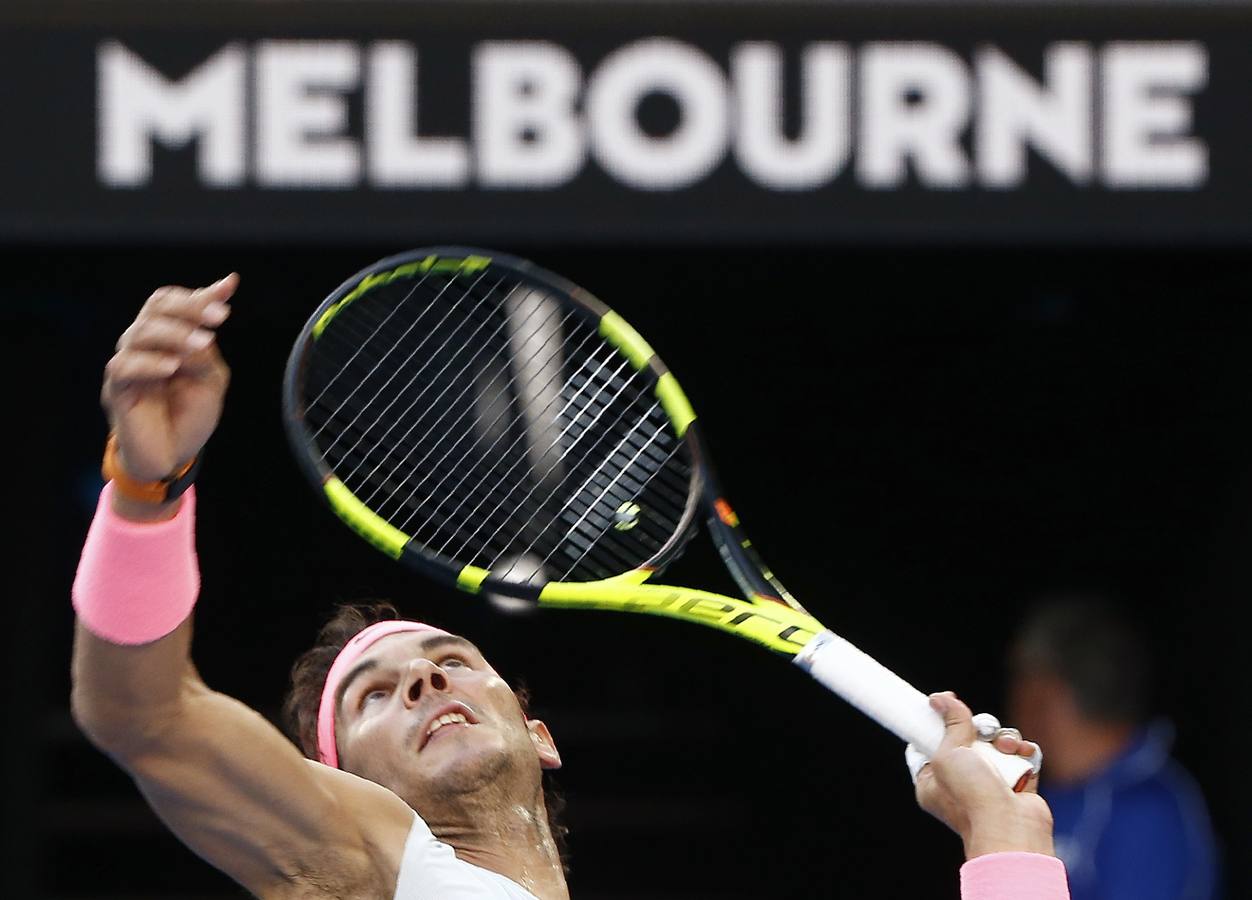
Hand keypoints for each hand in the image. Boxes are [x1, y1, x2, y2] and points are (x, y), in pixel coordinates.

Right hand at [101, 275, 237, 509]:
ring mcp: (128, 365)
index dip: (198, 295)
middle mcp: (144, 345)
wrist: (174, 456)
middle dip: (189, 308)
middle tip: (219, 317)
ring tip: (202, 343)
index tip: (228, 287)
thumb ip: (206, 350)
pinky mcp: (116, 388)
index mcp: (167, 339)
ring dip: (174, 334)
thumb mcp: (209, 378)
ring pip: (140, 332)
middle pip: (155, 309)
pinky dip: (150, 363)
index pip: (172, 304)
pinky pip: (125, 365)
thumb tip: (209, 318)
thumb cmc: (189, 416)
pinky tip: (173, 367)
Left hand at [915, 691, 1053, 859]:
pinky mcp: (1017, 783)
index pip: (930, 743)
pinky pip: (1019, 755)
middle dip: (978, 728)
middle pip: (967, 737)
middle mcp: (961, 781)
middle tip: (980, 730)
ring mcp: (990, 783)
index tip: (943, 704)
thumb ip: (950, 723)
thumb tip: (941, 698)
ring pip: (996, 743)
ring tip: (1005, 747)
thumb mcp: (949, 754)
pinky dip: (1022, 751)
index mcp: (934, 780)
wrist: (1011, 827)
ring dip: (1003, 739)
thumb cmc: (971, 797)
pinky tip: (1022, 754)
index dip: (938, 721)